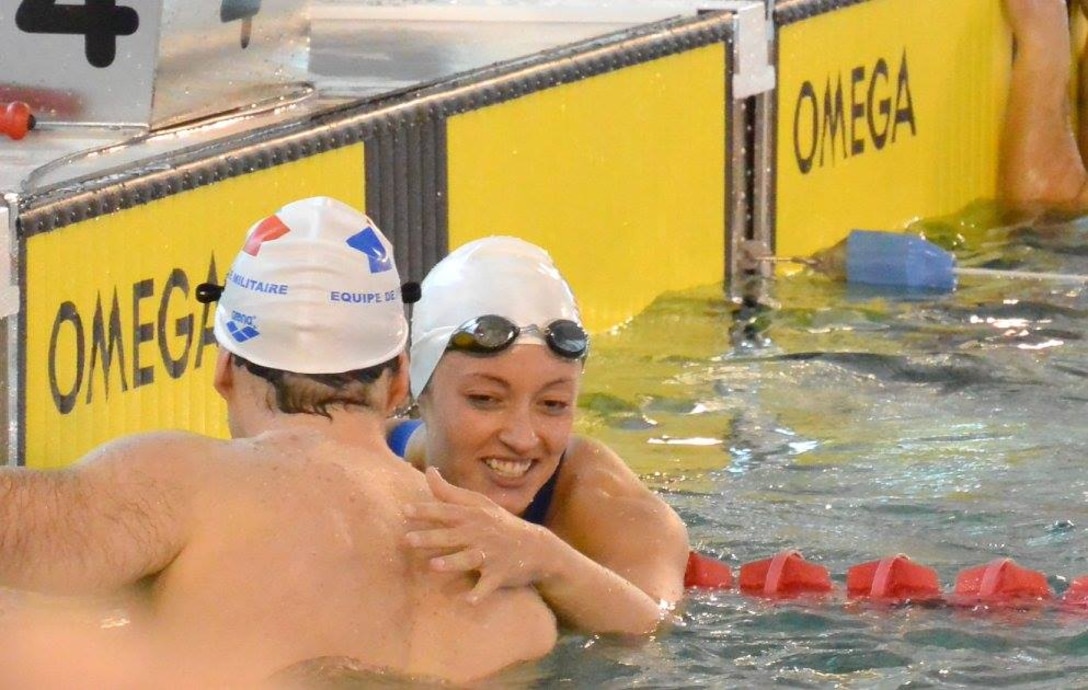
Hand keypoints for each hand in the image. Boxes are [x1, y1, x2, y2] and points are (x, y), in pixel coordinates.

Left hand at [404, 468, 550, 602]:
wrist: (537, 547)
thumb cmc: (500, 524)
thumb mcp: (480, 504)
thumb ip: (450, 492)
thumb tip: (429, 471)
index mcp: (474, 516)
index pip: (446, 511)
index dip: (425, 511)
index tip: (404, 511)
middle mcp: (481, 533)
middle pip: (452, 535)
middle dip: (430, 537)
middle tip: (407, 540)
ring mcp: (491, 554)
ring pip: (468, 559)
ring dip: (452, 563)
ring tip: (433, 565)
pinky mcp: (500, 573)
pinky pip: (488, 585)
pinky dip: (480, 593)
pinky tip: (468, 601)